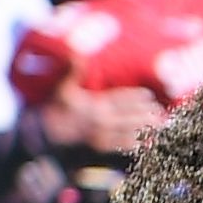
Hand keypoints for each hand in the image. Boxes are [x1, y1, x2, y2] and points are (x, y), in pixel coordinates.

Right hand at [35, 83, 168, 156]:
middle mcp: (101, 121)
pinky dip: (138, 146)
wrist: (39, 141)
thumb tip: (76, 51)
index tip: (149, 95)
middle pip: (130, 116)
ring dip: (147, 129)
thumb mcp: (59, 89)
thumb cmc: (49, 113)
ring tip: (162, 126)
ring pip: (130, 132)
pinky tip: (149, 145)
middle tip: (162, 112)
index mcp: (93, 105)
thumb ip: (71, 71)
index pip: (119, 99)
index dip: (135, 97)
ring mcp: (102, 138)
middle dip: (147, 114)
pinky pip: (123, 149)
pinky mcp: (100, 152)